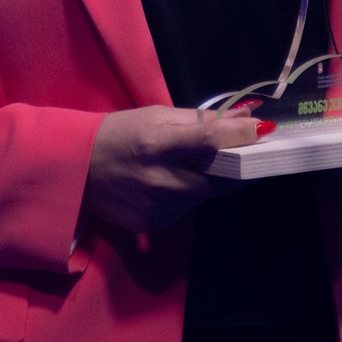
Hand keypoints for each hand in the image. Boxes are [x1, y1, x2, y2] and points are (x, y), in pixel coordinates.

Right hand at [84, 106, 269, 233]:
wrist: (77, 168)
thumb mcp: (158, 116)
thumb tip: (246, 117)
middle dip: (233, 167)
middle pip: (217, 178)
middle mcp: (159, 180)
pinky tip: (169, 184)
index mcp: (158, 144)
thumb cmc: (121, 133)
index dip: (240, 136)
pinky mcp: (153, 225)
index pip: (208, 140)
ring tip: (190, 167)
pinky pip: (186, 210)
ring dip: (207, 182)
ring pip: (203, 196)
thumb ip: (202, 121)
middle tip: (241, 155)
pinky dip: (187, 197)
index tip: (264, 131)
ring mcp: (157, 207)